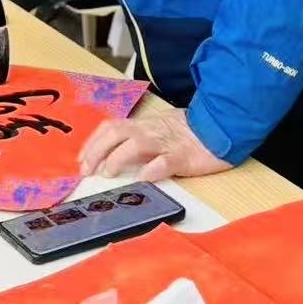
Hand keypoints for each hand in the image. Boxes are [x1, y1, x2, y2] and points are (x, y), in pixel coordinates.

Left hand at [80, 109, 231, 181]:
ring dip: (117, 158)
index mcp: (144, 125)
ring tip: (108, 172)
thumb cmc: (189, 133)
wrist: (222, 127)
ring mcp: (166, 143)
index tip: (81, 160)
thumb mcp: (159, 130)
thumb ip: (138, 139)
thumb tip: (111, 156)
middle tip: (86, 171)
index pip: (110, 128)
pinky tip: (144, 178)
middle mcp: (150, 131)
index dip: (92, 143)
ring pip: (136, 144)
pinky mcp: (183, 157)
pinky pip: (166, 162)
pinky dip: (152, 169)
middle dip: (96, 151)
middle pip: (116, 133)